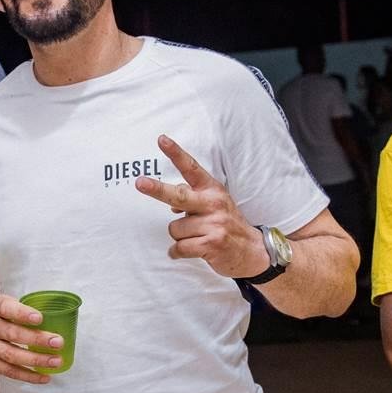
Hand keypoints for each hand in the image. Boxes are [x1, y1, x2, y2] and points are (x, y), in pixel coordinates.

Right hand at [0, 296, 64, 383]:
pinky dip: (29, 376)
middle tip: (58, 342)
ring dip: (36, 360)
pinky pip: (10, 372)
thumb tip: (58, 317)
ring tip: (56, 361)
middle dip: (37, 339)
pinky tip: (45, 376)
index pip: (6, 308)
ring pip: (12, 355)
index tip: (40, 318)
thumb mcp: (5, 304)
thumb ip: (24, 308)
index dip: (22, 313)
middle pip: (12, 334)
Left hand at [134, 135, 269, 278]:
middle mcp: (213, 203)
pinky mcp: (212, 244)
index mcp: (212, 189)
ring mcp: (213, 224)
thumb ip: (193, 198)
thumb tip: (171, 208)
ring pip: (174, 229)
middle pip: (178, 195)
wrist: (252, 251)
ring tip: (196, 237)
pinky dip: (178, 252)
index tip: (161, 140)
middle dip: (157, 189)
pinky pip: (180, 247)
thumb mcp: (214, 204)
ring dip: (180, 236)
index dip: (175, 153)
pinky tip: (192, 250)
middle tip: (139, 183)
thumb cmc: (226, 224)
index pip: (191, 168)